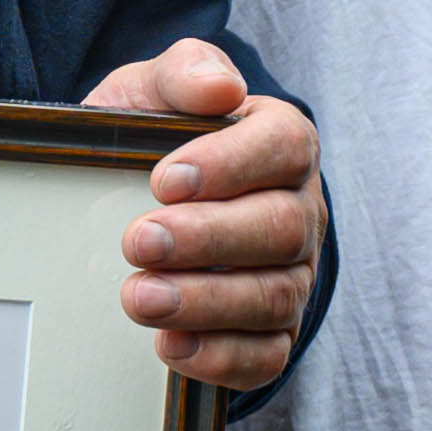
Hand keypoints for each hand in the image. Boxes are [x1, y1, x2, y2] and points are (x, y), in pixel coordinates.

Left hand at [78, 38, 320, 390]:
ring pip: (273, 297)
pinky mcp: (271, 332)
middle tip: (137, 242)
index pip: (283, 147)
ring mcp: (291, 276)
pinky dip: (221, 357)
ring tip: (139, 298)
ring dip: (205, 302)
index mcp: (282, 143)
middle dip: (207, 240)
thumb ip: (184, 73)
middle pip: (280, 229)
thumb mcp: (152, 92)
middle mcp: (299, 211)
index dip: (230, 165)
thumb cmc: (153, 142)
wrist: (132, 204)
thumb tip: (220, 89)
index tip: (164, 181)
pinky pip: (266, 356)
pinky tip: (168, 345)